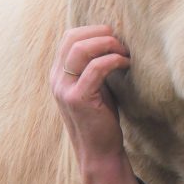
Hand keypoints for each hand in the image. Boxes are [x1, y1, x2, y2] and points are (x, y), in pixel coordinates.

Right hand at [51, 25, 142, 183]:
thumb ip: (96, 66)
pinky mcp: (77, 99)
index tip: (116, 38)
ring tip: (125, 53)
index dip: (94, 31)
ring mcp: (64, 89)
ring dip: (108, 45)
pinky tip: (126, 64)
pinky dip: (113, 60)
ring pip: (81, 49)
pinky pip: (95, 68)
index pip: (69, 37)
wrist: (99, 152)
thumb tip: (114, 40)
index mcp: (59, 74)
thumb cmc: (102, 119)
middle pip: (73, 37)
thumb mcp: (96, 87)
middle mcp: (56, 79)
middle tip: (123, 43)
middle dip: (102, 34)